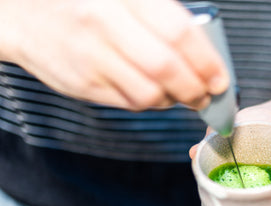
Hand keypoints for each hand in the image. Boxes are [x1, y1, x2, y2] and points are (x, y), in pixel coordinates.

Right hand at [0, 0, 228, 109]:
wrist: (24, 14)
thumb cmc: (85, 2)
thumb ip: (162, 16)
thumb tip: (205, 50)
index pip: (178, 33)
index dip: (207, 61)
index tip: (221, 78)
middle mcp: (105, 25)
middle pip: (166, 69)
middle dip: (196, 90)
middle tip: (207, 95)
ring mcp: (91, 57)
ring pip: (149, 94)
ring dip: (175, 101)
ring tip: (184, 96)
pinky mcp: (83, 85)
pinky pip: (129, 104)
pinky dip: (151, 104)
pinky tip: (156, 94)